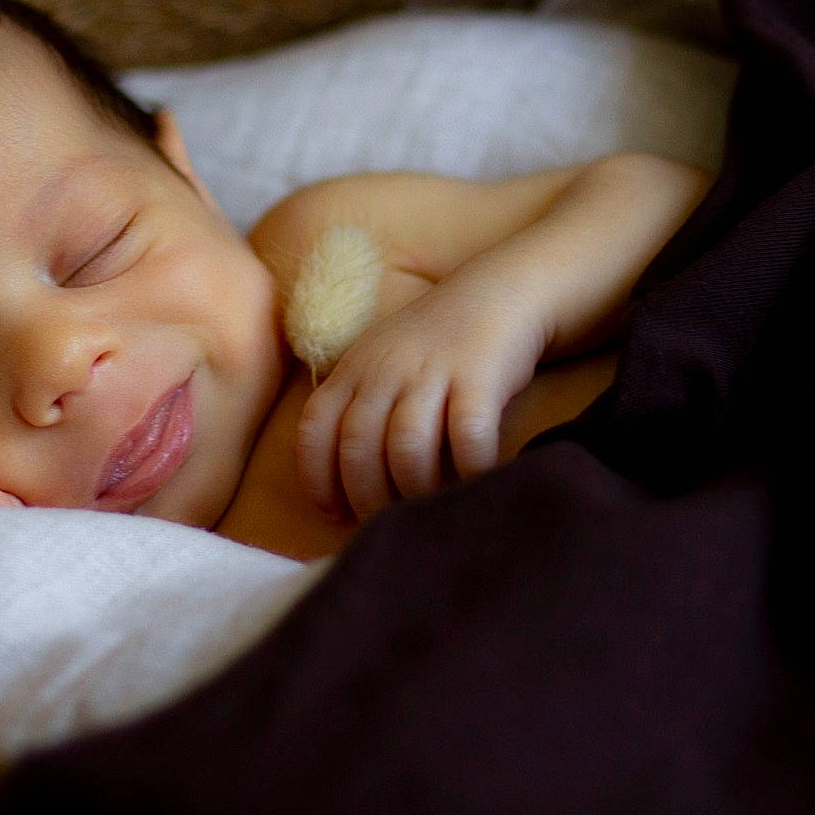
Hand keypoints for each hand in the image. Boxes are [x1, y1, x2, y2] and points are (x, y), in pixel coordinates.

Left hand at [296, 268, 547, 521]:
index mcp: (353, 369)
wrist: (498, 293)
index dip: (317, 477)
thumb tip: (342, 488)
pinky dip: (468, 471)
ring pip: (407, 447)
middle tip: (385, 520)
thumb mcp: (379, 363)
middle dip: (366, 496)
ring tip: (426, 507)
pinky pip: (468, 437)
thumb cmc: (434, 345)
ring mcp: (432, 371)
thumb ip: (357, 409)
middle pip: (358, 447)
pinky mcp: (480, 377)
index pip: (316, 428)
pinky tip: (474, 483)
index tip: (333, 512)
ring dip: (413, 489)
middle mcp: (385, 370)